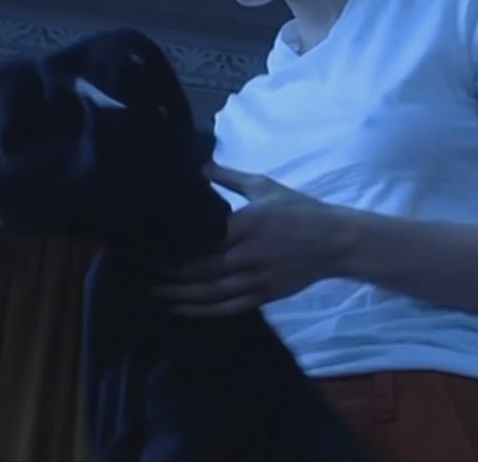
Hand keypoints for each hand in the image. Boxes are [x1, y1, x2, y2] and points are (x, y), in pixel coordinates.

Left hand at [152, 163, 352, 316]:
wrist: (337, 241)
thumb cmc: (299, 210)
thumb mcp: (264, 187)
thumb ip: (229, 178)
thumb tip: (199, 166)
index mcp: (245, 224)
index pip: (201, 238)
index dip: (173, 245)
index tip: (149, 244)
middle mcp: (247, 254)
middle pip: (199, 268)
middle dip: (168, 271)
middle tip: (140, 271)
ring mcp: (255, 278)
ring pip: (210, 292)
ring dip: (179, 294)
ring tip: (152, 292)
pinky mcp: (263, 295)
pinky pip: (227, 308)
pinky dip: (202, 312)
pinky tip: (180, 310)